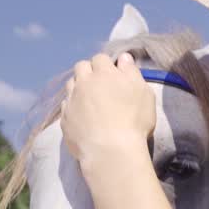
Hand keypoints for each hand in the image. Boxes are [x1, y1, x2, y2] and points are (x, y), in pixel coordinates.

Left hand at [60, 52, 154, 167]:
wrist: (111, 150)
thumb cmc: (134, 121)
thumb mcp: (144, 93)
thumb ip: (132, 72)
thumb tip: (123, 58)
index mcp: (104, 73)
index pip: (101, 58)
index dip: (107, 65)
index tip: (114, 75)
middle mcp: (84, 82)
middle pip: (81, 67)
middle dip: (89, 72)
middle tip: (100, 85)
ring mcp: (71, 100)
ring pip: (70, 85)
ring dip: (79, 87)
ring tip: (90, 100)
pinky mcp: (65, 119)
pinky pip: (66, 106)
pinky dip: (73, 107)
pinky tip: (83, 117)